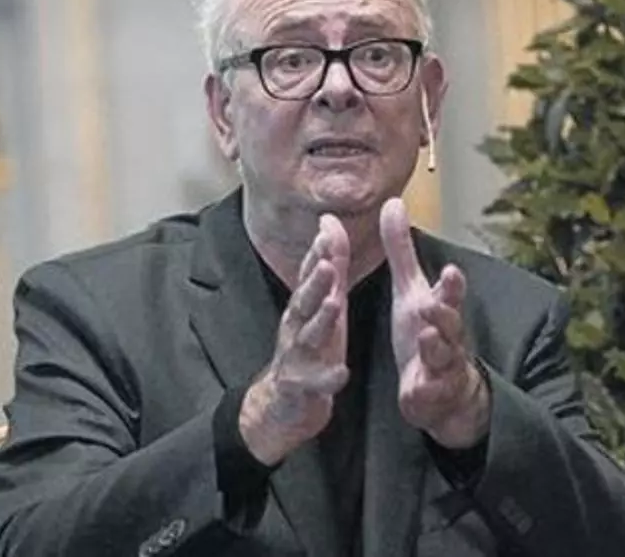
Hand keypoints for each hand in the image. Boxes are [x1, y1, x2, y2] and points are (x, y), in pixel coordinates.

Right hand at [239, 215, 348, 465]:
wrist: (283, 403)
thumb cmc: (310, 345)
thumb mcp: (323, 303)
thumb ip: (329, 265)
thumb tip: (329, 222)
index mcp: (305, 307)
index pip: (309, 276)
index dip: (317, 254)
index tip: (327, 232)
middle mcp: (296, 328)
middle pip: (304, 302)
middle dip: (315, 282)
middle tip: (327, 264)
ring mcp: (296, 357)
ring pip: (307, 337)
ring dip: (320, 321)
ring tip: (335, 305)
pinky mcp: (300, 388)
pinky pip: (315, 384)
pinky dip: (327, 379)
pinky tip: (341, 373)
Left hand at [380, 198, 489, 448]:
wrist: (443, 389)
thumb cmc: (426, 331)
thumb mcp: (410, 290)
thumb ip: (401, 251)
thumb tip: (393, 202)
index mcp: (439, 309)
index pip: (449, 294)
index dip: (451, 285)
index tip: (450, 271)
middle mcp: (446, 336)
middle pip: (451, 323)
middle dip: (446, 313)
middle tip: (435, 304)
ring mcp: (441, 366)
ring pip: (443, 356)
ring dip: (436, 347)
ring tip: (427, 337)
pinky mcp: (429, 394)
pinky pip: (428, 393)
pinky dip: (423, 390)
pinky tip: (416, 388)